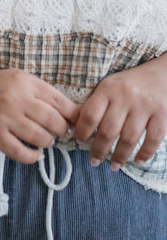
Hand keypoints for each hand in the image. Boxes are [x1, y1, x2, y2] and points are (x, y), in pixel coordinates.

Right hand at [0, 68, 79, 163]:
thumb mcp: (17, 78)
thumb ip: (39, 92)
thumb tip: (67, 112)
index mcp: (26, 82)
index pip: (60, 102)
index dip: (73, 115)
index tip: (75, 122)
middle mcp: (17, 98)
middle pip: (53, 121)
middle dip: (62, 131)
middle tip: (60, 133)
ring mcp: (5, 118)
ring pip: (40, 137)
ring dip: (48, 142)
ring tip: (45, 140)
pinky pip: (20, 152)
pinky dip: (32, 157)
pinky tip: (35, 155)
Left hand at [74, 54, 166, 169]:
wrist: (161, 73)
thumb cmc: (129, 84)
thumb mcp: (109, 86)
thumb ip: (97, 104)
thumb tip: (80, 129)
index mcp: (108, 89)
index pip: (90, 114)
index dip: (82, 131)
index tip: (80, 141)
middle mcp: (125, 96)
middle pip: (108, 130)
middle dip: (99, 150)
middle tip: (94, 162)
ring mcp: (145, 106)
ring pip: (129, 138)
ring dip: (120, 156)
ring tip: (114, 165)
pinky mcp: (162, 113)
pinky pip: (153, 139)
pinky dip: (145, 153)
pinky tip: (137, 161)